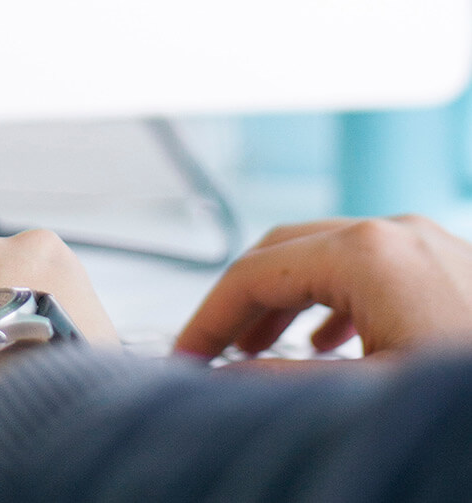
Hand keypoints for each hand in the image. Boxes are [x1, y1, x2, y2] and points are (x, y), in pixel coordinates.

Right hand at [174, 215, 471, 360]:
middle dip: (239, 303)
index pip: (253, 273)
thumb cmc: (469, 389)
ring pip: (322, 256)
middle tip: (210, 351)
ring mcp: (425, 244)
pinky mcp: (446, 266)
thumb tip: (226, 381)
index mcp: (367, 253)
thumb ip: (283, 383)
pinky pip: (364, 269)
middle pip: (282, 252)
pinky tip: (326, 339)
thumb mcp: (366, 395)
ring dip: (282, 301)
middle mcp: (394, 234)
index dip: (208, 318)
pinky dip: (327, 300)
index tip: (187, 357)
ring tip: (257, 348)